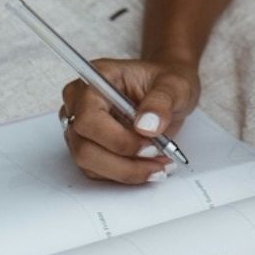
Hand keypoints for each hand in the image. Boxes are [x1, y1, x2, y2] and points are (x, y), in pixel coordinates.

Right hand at [58, 57, 200, 184]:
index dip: (117, 138)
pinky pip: (98, 171)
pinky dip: (125, 174)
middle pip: (84, 147)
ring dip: (127, 172)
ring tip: (158, 165)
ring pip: (89, 164)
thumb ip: (162, 102)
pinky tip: (149, 166)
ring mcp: (80, 127)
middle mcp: (79, 103)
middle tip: (157, 157)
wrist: (167, 92)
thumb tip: (147, 126)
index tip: (150, 144)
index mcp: (96, 79)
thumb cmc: (166, 83)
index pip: (88, 117)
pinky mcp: (87, 146)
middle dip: (124, 161)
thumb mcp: (175, 85)